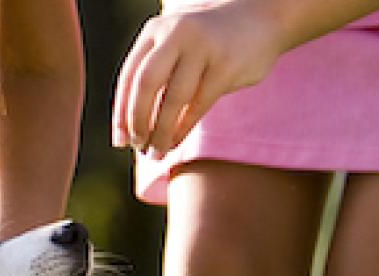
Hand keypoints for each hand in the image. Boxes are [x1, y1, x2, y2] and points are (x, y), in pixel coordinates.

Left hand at [112, 1, 287, 157]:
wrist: (259, 19)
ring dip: (161, 131)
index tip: (119, 140)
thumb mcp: (175, 48)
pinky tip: (175, 142)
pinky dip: (183, 128)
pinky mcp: (226, 65)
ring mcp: (202, 47)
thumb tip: (129, 127)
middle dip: (137, 121)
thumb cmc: (209, 44)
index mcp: (155, 31)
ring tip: (156, 152)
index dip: (121, 112)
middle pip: (145, 83)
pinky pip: (198, 105)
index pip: (128, 76)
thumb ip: (155, 75)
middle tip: (137, 146)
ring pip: (173, 98)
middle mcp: (176, 33)